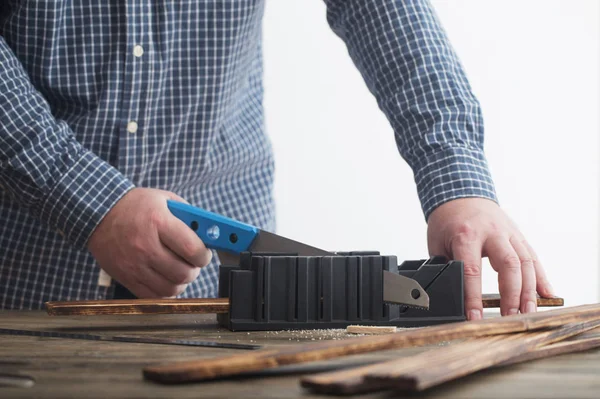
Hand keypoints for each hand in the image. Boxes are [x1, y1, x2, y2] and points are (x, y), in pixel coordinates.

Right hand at [87, 187, 211, 297]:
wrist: (97, 213)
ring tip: (179, 271)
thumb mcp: (164, 199)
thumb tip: (208, 232)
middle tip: (193, 263)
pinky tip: (165, 279)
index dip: (204, 255)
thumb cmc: (135, 205)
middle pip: (183, 273)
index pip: (191, 249)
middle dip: (194, 270)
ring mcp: (134, 264)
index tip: (204, 254)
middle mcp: (145, 245)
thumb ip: (188, 214)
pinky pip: (152, 296)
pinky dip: (164, 291)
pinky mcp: (125, 277)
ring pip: (170, 288)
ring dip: (181, 282)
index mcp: (158, 222)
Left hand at [427, 198, 553, 320]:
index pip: (471, 270)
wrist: (461, 193)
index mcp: (466, 234)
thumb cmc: (447, 221)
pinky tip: (546, 295)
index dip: (473, 296)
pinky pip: (532, 257)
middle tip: (510, 317)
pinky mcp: (518, 235)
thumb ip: (445, 267)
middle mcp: (491, 232)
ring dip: (529, 290)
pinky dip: (541, 278)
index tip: (475, 317)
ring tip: (528, 313)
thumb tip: (448, 296)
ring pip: (525, 262)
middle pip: (508, 265)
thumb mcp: (436, 243)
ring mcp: (508, 233)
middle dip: (511, 294)